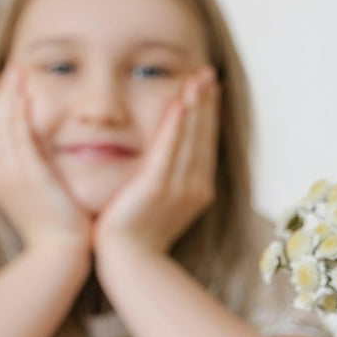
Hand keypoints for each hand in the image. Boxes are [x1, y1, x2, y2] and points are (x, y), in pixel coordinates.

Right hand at [0, 66, 91, 253]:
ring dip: (9, 96)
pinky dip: (19, 116)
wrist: (59, 256)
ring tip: (17, 72)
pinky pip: (19, 139)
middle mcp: (1, 174)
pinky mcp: (27, 177)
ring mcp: (11, 176)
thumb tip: (52, 163)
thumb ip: (44, 176)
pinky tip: (25, 96)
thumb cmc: (60, 232)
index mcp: (3, 179)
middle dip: (3, 94)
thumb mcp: (46, 198)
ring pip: (3, 126)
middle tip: (12, 69)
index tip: (12, 86)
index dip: (3, 107)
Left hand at [94, 66, 219, 258]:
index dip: (207, 114)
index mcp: (197, 190)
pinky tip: (180, 103)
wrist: (128, 264)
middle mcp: (195, 187)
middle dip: (206, 102)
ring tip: (199, 78)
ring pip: (191, 137)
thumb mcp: (155, 204)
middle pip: (203, 135)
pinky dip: (177, 125)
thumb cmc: (134, 238)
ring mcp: (179, 188)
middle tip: (208, 72)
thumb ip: (161, 180)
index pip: (204, 143)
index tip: (207, 89)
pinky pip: (170, 150)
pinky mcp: (157, 188)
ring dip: (196, 105)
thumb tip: (160, 164)